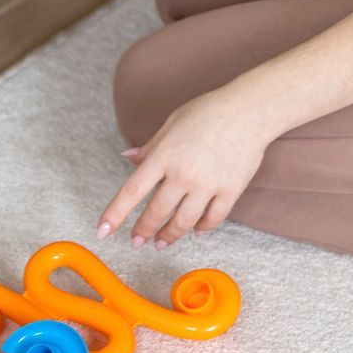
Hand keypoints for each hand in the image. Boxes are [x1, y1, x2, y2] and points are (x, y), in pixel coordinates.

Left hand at [96, 88, 269, 250]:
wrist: (249, 110)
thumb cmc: (209, 111)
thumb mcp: (172, 122)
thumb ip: (150, 146)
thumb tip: (127, 157)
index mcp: (164, 155)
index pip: (132, 191)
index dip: (115, 214)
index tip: (102, 231)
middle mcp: (183, 174)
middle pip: (157, 212)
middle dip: (144, 231)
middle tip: (136, 242)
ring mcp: (208, 185)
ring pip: (184, 222)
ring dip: (170, 235)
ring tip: (162, 243)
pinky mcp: (230, 191)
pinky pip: (213, 219)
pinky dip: (202, 228)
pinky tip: (195, 231)